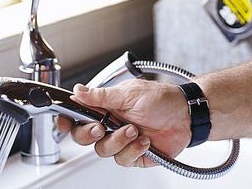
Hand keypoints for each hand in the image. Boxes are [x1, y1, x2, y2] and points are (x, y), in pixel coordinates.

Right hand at [58, 79, 190, 167]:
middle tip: (102, 127)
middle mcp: (111, 123)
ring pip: (102, 150)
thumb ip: (101, 96)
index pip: (78, 115)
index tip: (65, 122)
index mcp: (106, 106)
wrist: (186, 116)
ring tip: (134, 130)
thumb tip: (77, 91)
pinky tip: (145, 141)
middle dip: (89, 133)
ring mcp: (121, 140)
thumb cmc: (162, 99)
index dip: (67, 120)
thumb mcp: (129, 93)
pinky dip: (133, 150)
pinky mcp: (133, 154)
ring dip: (118, 141)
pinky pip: (122, 159)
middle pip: (83, 137)